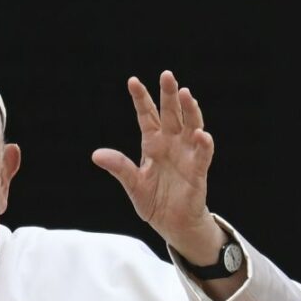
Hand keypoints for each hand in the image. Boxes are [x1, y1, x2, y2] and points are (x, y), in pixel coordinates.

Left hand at [93, 70, 225, 263]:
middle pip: (172, 113)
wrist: (173, 224)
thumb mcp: (133, 184)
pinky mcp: (198, 171)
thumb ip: (120, 167)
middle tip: (167, 75)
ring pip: (191, 126)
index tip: (133, 81)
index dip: (141, 99)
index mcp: (153, 144)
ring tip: (186, 94)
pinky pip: (202, 154)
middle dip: (169, 95)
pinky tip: (201, 133)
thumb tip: (96, 154)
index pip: (147, 116)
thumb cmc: (155, 201)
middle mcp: (171, 144)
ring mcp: (186, 155)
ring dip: (190, 111)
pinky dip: (203, 144)